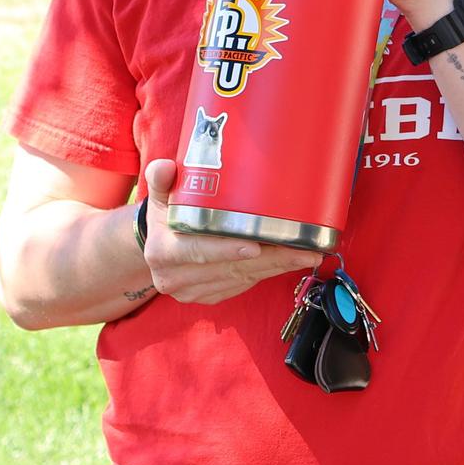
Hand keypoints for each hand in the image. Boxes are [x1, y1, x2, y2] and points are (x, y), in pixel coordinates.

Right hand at [139, 159, 318, 303]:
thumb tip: (164, 167)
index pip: (199, 252)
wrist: (157, 244)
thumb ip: (162, 180)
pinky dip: (267, 273)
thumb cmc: (167, 215)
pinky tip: (288, 261)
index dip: (227, 250)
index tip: (256, 246)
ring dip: (277, 267)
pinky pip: (243, 285)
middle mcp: (175, 277)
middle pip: (232, 268)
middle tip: (305, 250)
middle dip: (272, 259)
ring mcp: (192, 291)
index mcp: (163, 252)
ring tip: (307, 254)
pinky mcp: (208, 297)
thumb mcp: (162, 195)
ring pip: (243, 279)